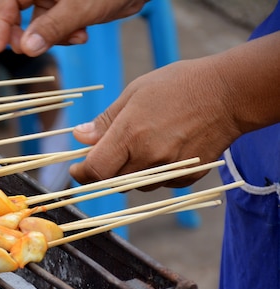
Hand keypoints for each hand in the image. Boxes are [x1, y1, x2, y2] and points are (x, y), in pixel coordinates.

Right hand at [0, 0, 147, 55]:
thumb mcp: (80, 7)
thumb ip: (52, 28)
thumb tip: (27, 49)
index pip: (7, 3)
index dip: (1, 25)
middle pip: (20, 16)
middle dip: (31, 36)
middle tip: (34, 50)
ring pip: (40, 26)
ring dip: (54, 39)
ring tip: (76, 38)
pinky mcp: (67, 8)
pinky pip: (56, 28)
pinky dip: (66, 36)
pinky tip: (82, 35)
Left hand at [68, 58, 239, 189]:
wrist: (230, 93)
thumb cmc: (178, 85)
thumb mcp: (134, 93)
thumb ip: (105, 121)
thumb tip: (79, 137)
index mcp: (130, 134)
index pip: (95, 170)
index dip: (81, 173)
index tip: (77, 169)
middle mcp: (149, 157)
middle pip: (112, 181)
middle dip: (104, 171)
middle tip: (107, 153)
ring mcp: (170, 170)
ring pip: (135, 186)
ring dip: (129, 173)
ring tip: (141, 145)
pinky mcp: (187, 177)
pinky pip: (160, 185)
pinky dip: (154, 174)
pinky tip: (163, 150)